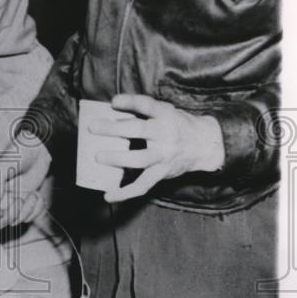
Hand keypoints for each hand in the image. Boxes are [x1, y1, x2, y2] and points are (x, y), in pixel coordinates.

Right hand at [0, 130, 49, 229]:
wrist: (37, 150)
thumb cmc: (17, 154)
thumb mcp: (3, 164)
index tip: (3, 203)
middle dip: (10, 214)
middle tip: (19, 199)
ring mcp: (10, 203)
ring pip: (13, 221)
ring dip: (25, 211)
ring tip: (32, 194)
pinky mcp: (23, 206)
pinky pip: (28, 218)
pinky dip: (35, 209)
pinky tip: (37, 195)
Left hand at [90, 94, 224, 202]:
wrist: (204, 145)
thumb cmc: (176, 124)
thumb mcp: (164, 111)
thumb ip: (141, 110)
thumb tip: (110, 110)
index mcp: (165, 115)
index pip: (146, 105)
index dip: (129, 102)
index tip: (113, 102)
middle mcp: (165, 134)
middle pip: (138, 129)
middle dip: (113, 129)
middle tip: (93, 127)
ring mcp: (164, 156)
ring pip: (139, 159)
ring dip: (117, 158)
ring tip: (98, 157)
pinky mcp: (162, 173)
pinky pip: (142, 185)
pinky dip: (125, 192)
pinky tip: (108, 196)